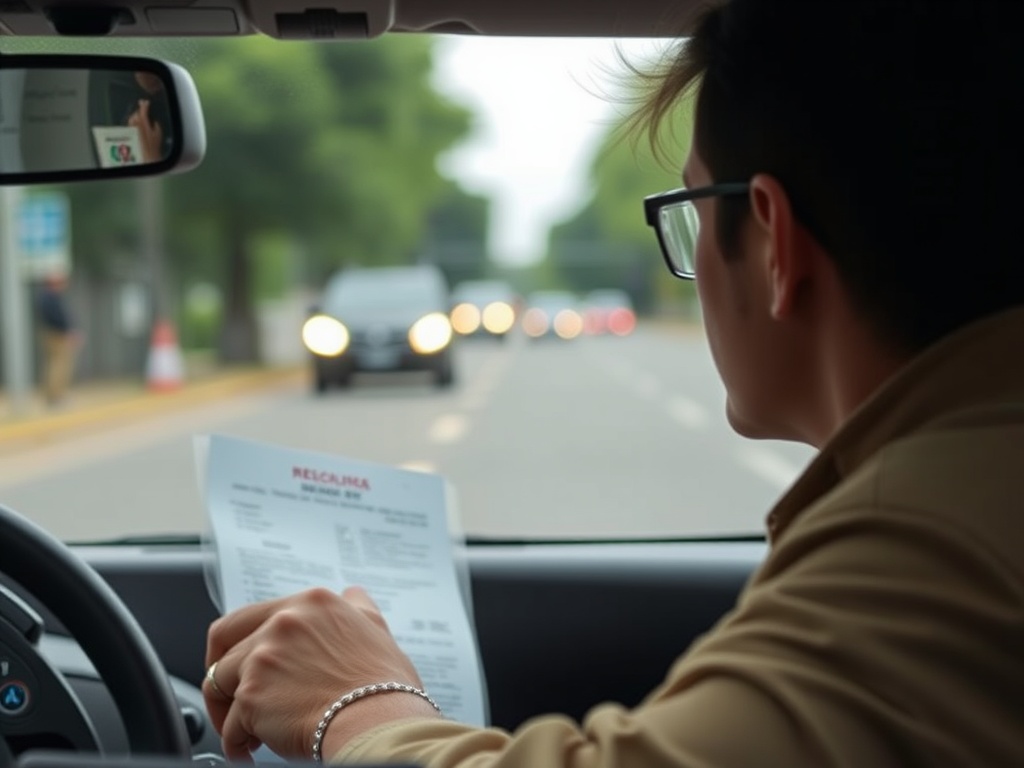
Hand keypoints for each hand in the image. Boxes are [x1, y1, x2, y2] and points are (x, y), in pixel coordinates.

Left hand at [127, 99, 162, 162]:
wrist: (145, 158)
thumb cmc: (153, 149)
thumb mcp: (159, 135)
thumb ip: (156, 125)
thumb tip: (153, 121)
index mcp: (144, 124)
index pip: (143, 111)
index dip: (144, 105)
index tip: (146, 102)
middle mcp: (135, 126)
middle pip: (136, 114)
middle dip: (139, 110)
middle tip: (143, 106)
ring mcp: (131, 130)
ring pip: (131, 119)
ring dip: (135, 115)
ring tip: (138, 114)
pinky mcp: (128, 134)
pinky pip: (129, 125)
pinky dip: (132, 122)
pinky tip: (134, 124)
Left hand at [203, 586, 432, 761]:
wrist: (379, 722)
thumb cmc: (384, 686)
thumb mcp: (375, 630)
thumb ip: (357, 608)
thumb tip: (352, 595)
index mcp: (311, 603)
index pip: (249, 615)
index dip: (239, 644)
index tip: (246, 665)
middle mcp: (283, 622)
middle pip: (223, 645)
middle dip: (221, 674)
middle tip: (231, 697)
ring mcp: (263, 658)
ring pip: (218, 685)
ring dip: (227, 712)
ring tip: (248, 733)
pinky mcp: (252, 696)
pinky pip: (228, 727)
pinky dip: (236, 744)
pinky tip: (252, 752)